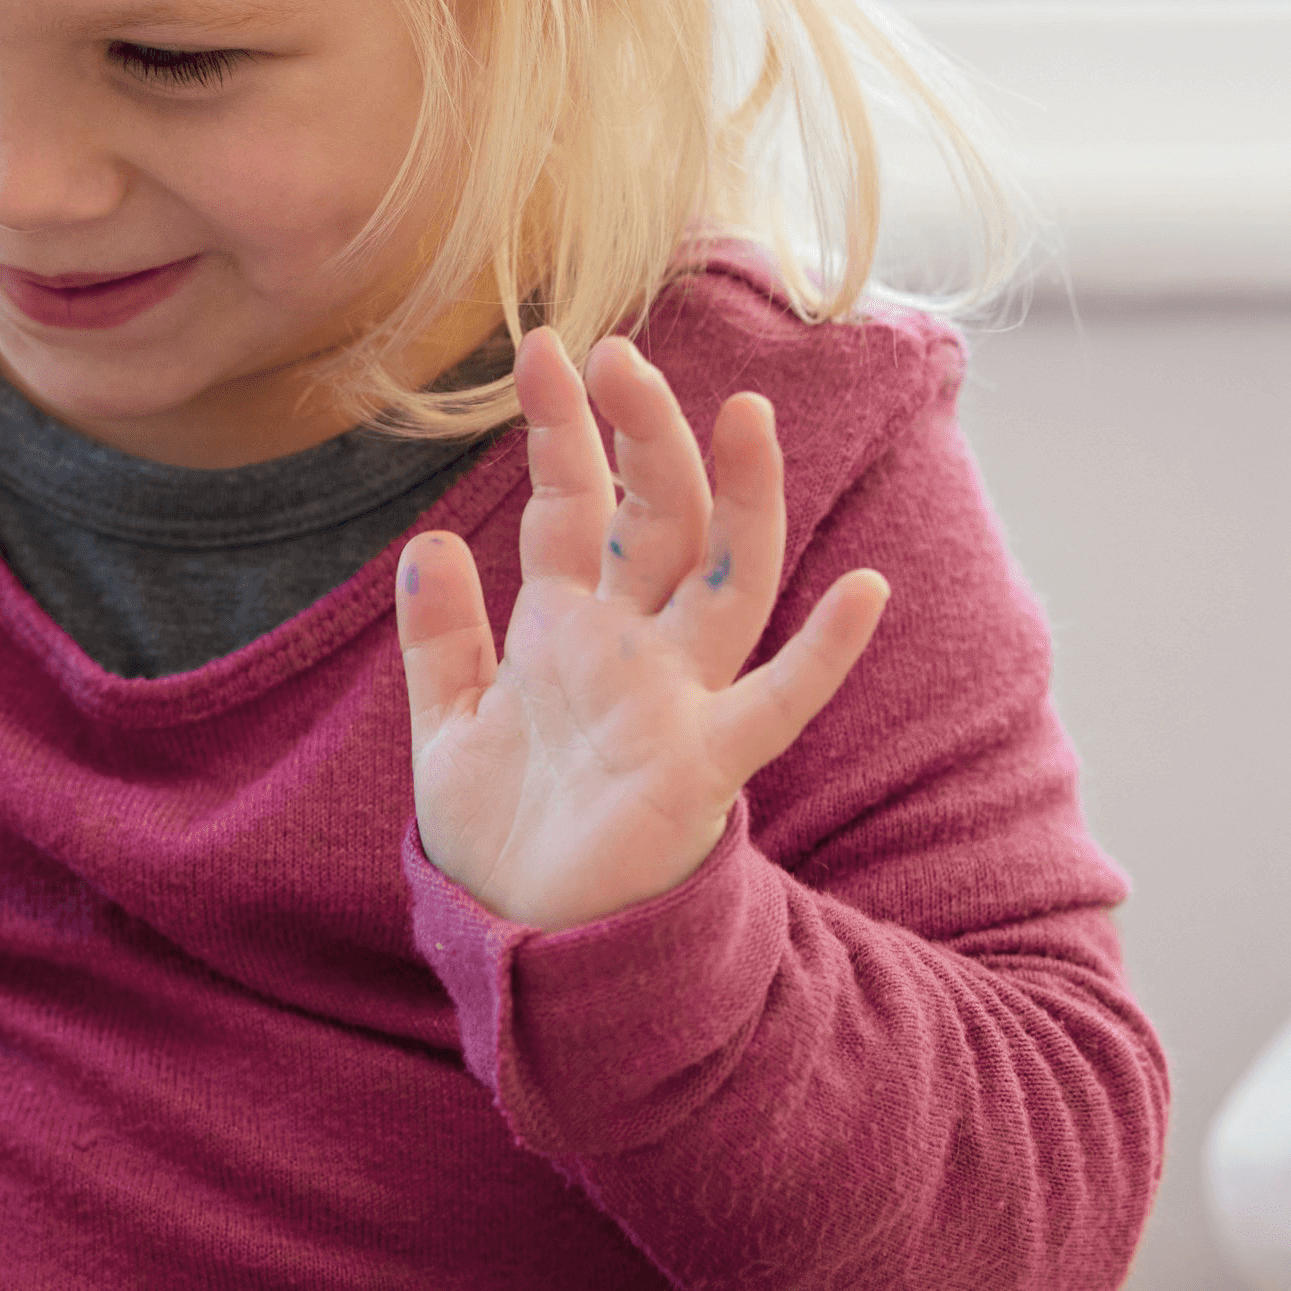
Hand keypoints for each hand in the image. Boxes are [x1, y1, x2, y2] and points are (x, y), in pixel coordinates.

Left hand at [394, 329, 889, 931]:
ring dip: (741, 501)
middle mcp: (632, 648)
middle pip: (655, 519)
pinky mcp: (705, 767)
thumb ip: (440, 638)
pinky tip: (864, 590)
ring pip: (727, 581)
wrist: (522, 941)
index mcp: (567, 628)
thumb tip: (427, 542)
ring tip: (746, 414)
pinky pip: (779, 702)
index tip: (542, 349)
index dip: (561, 431)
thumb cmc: (499, 835)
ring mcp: (677, 700)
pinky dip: (825, 652)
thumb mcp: (447, 725)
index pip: (573, 506)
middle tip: (620, 351)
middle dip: (643, 436)